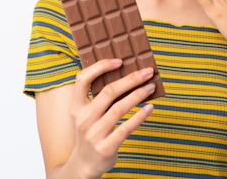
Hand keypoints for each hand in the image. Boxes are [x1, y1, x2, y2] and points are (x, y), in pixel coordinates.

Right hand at [68, 59, 155, 177]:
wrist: (84, 165)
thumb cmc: (90, 133)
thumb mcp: (85, 115)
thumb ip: (97, 97)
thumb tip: (125, 74)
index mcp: (76, 107)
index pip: (82, 79)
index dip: (100, 67)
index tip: (119, 61)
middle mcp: (83, 119)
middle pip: (108, 91)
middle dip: (131, 79)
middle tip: (147, 71)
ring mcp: (94, 134)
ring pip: (119, 108)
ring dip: (138, 95)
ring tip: (151, 86)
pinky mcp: (106, 147)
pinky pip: (126, 128)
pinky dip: (140, 116)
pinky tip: (150, 107)